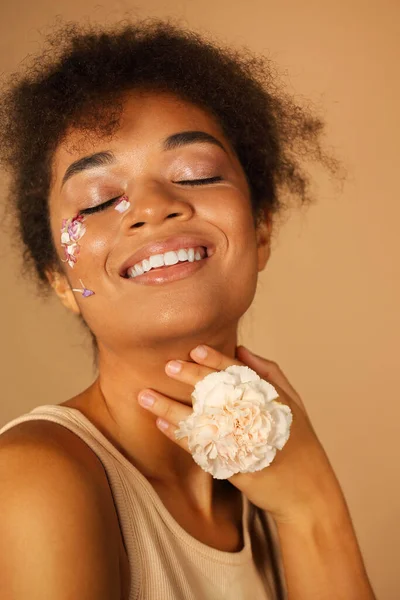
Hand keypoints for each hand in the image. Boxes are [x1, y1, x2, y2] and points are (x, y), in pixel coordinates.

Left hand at [137, 344, 343, 524]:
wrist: (306, 492)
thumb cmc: (299, 442)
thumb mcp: (292, 402)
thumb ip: (269, 373)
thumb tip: (240, 349)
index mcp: (271, 398)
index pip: (240, 373)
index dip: (216, 360)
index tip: (195, 349)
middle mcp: (257, 416)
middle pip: (218, 392)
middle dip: (190, 377)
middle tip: (167, 365)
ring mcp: (244, 442)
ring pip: (200, 419)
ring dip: (169, 407)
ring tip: (145, 395)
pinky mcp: (232, 465)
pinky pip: (199, 447)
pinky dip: (178, 435)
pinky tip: (160, 423)